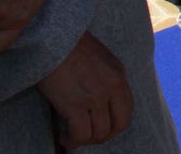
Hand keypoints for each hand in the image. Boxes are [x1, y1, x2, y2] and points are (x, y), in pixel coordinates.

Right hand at [37, 31, 132, 148]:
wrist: (53, 38)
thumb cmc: (71, 46)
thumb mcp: (101, 59)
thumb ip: (108, 79)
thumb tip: (103, 103)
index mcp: (119, 76)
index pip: (127, 111)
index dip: (115, 125)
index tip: (102, 128)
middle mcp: (112, 88)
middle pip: (118, 126)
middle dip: (103, 137)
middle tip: (88, 136)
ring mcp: (95, 97)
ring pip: (99, 133)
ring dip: (85, 140)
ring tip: (73, 137)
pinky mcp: (74, 104)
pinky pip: (80, 134)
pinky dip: (72, 141)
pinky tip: (64, 138)